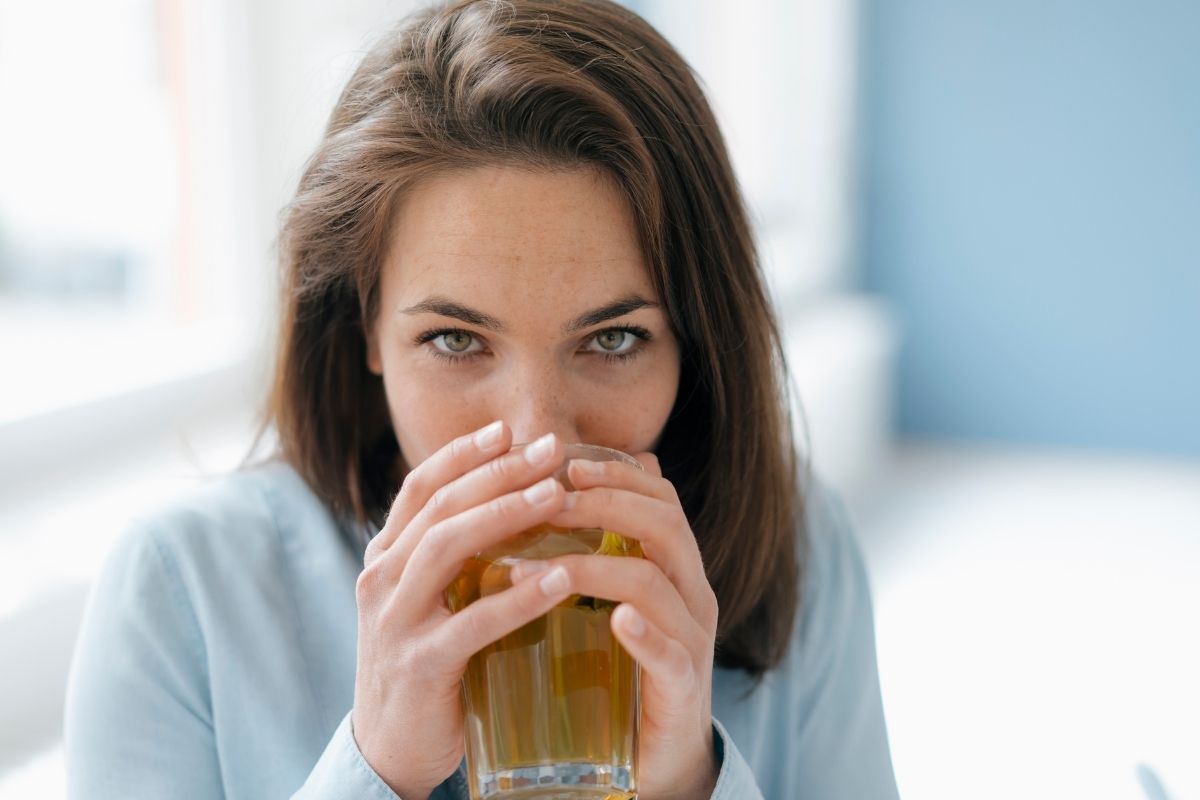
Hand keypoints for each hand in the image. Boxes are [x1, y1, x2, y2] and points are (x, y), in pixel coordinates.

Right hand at [351, 422, 575, 799]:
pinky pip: (471, 622)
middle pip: (440, 506)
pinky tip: (558, 579)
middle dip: (498, 472)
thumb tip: (524, 499)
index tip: (509, 429)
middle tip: (551, 449)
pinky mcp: (420, 665)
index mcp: (386, 556)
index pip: (420, 487)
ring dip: (505, 515)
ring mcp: (395, 621)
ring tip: (556, 496)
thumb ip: (462, 554)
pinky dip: (516, 598)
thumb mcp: (433, 598)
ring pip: (447, 548)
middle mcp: (382, 579)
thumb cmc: (430, 662)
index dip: (463, 454)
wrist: (391, 749)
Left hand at [512, 452, 720, 799]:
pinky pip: (671, 655)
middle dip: (604, 503)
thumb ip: (595, 555)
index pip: (660, 498)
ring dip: (592, 567)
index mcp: (675, 568)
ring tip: (536, 567)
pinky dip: (644, 634)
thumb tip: (555, 494)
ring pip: (656, 583)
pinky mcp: (683, 689)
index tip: (564, 463)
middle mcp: (692, 594)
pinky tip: (615, 623)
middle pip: (664, 525)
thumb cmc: (623, 672)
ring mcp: (692, 641)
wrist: (657, 759)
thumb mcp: (609, 604)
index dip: (617, 474)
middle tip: (547, 499)